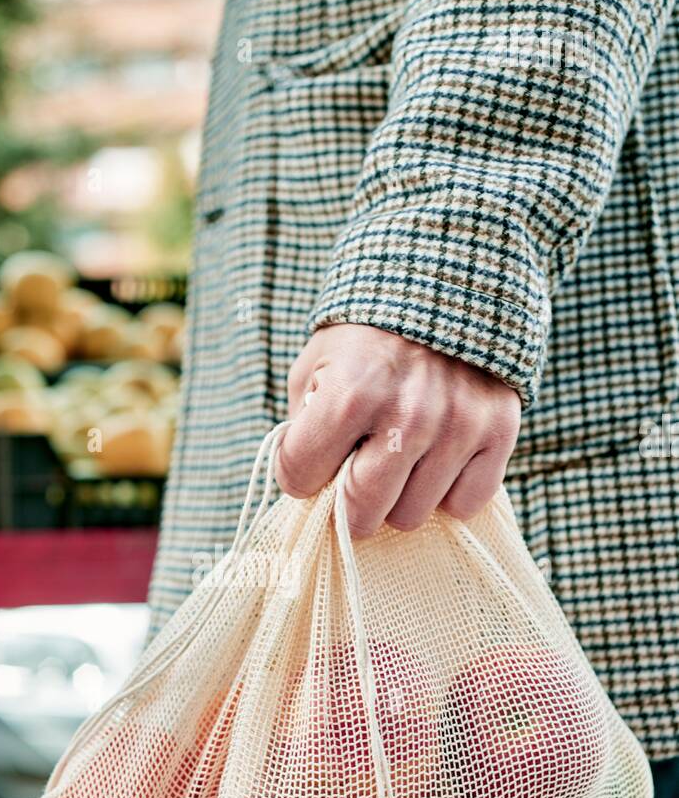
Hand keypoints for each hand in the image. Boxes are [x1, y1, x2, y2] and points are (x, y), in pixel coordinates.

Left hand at [275, 325, 520, 535]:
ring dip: (401, 494)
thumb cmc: (368, 337)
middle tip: (357, 470)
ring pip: (412, 516)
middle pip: (362, 514)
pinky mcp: (498, 432)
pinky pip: (465, 503)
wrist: (448, 281)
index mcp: (349, 395)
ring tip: (401, 453)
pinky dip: (449, 491)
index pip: (300, 478)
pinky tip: (439, 458)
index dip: (300, 473)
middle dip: (350, 500)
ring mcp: (457, 426)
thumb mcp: (316, 367)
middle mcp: (407, 416)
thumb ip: (303, 429)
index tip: (312, 459)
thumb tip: (309, 489)